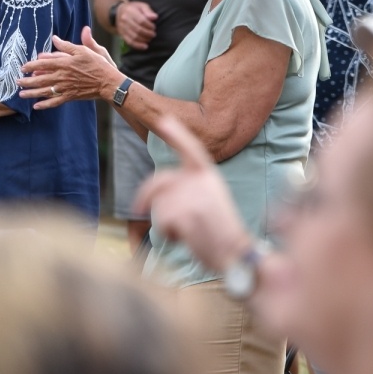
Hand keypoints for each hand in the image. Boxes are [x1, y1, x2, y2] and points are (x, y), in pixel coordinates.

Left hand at [18, 28, 121, 108]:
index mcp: (64, 63)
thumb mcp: (84, 50)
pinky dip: (45, 104)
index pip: (43, 63)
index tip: (22, 67)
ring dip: (32, 93)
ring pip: (45, 91)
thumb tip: (55, 38)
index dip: (31, 65)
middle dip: (27, 81)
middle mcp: (62, 76)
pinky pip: (55, 102)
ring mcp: (65, 87)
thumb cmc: (98, 64)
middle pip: (40, 78)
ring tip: (21, 94)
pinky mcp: (70, 96)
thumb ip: (67, 45)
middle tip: (16, 82)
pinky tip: (36, 106)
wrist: (108, 82)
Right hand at [115, 0, 157, 50]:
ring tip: (150, 39)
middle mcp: (125, 20)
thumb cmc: (133, 9)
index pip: (141, 21)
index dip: (149, 26)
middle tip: (153, 34)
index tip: (153, 27)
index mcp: (130, 11)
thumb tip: (155, 17)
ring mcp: (123, 28)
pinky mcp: (122, 35)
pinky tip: (145, 46)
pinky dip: (138, 45)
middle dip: (148, 33)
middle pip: (138, 30)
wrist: (118, 12)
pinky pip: (130, 42)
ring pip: (134, 37)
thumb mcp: (141, 6)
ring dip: (144, 39)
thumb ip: (148, 11)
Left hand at [133, 116, 250, 270]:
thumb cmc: (220, 233)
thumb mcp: (210, 200)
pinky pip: (162, 224)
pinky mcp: (186, 215)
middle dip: (144, 196)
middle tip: (136, 210)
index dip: (176, 135)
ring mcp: (193, 196)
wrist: (235, 253)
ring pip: (159, 207)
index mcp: (209, 175)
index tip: (164, 120)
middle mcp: (200, 181)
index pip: (191, 149)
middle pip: (159, 181)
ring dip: (165, 224)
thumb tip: (157, 194)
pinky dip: (169, 235)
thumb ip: (189, 189)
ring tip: (189, 232)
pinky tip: (187, 239)